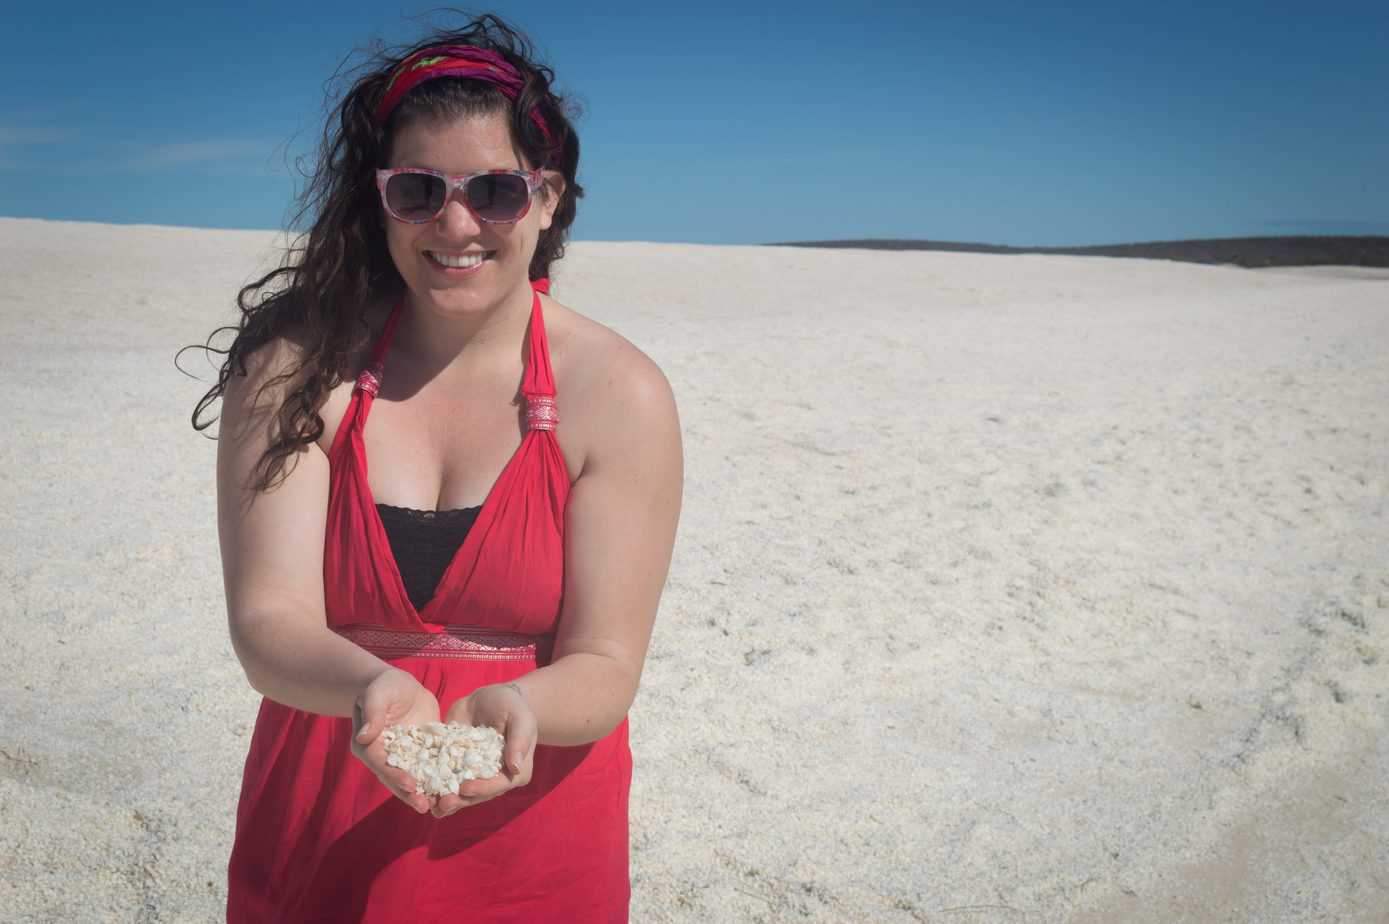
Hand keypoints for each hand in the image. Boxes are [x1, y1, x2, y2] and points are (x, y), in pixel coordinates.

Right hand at [350, 667, 440, 814]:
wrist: (400, 685)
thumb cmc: (384, 687)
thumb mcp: (377, 695)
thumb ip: (372, 714)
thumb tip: (363, 736)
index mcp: (369, 745)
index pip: (380, 764)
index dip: (394, 775)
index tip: (409, 785)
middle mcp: (384, 756)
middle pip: (396, 777)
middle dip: (410, 793)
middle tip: (424, 806)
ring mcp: (404, 756)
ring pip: (413, 777)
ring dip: (424, 792)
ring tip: (439, 806)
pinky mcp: (421, 752)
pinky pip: (429, 767)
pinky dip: (438, 778)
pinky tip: (452, 789)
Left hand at [431, 682, 536, 817]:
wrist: (491, 698)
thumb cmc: (512, 707)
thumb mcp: (520, 719)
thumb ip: (518, 741)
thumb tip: (515, 767)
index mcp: (513, 772)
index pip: (498, 785)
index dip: (482, 788)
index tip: (465, 788)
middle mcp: (493, 778)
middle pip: (477, 795)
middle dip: (459, 800)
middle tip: (442, 803)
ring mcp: (473, 775)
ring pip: (459, 793)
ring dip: (444, 800)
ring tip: (428, 803)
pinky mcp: (456, 766)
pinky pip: (445, 779)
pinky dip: (433, 785)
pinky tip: (419, 789)